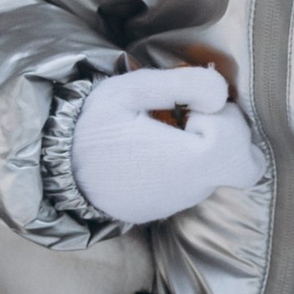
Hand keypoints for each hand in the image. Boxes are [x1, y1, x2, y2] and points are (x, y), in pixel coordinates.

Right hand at [70, 64, 263, 226]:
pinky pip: (193, 183)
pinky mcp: (164, 209)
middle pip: (238, 162)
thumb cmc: (91, 125)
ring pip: (217, 173)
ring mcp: (177, 203)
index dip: (224, 119)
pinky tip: (153, 148)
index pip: (240, 145)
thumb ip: (183, 84)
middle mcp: (189, 190)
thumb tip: (221, 94)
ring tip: (162, 129)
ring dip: (202, 147)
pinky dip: (185, 163)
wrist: (52, 168)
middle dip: (223, 133)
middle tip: (186, 116)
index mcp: (187, 161)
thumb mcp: (131, 89)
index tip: (191, 109)